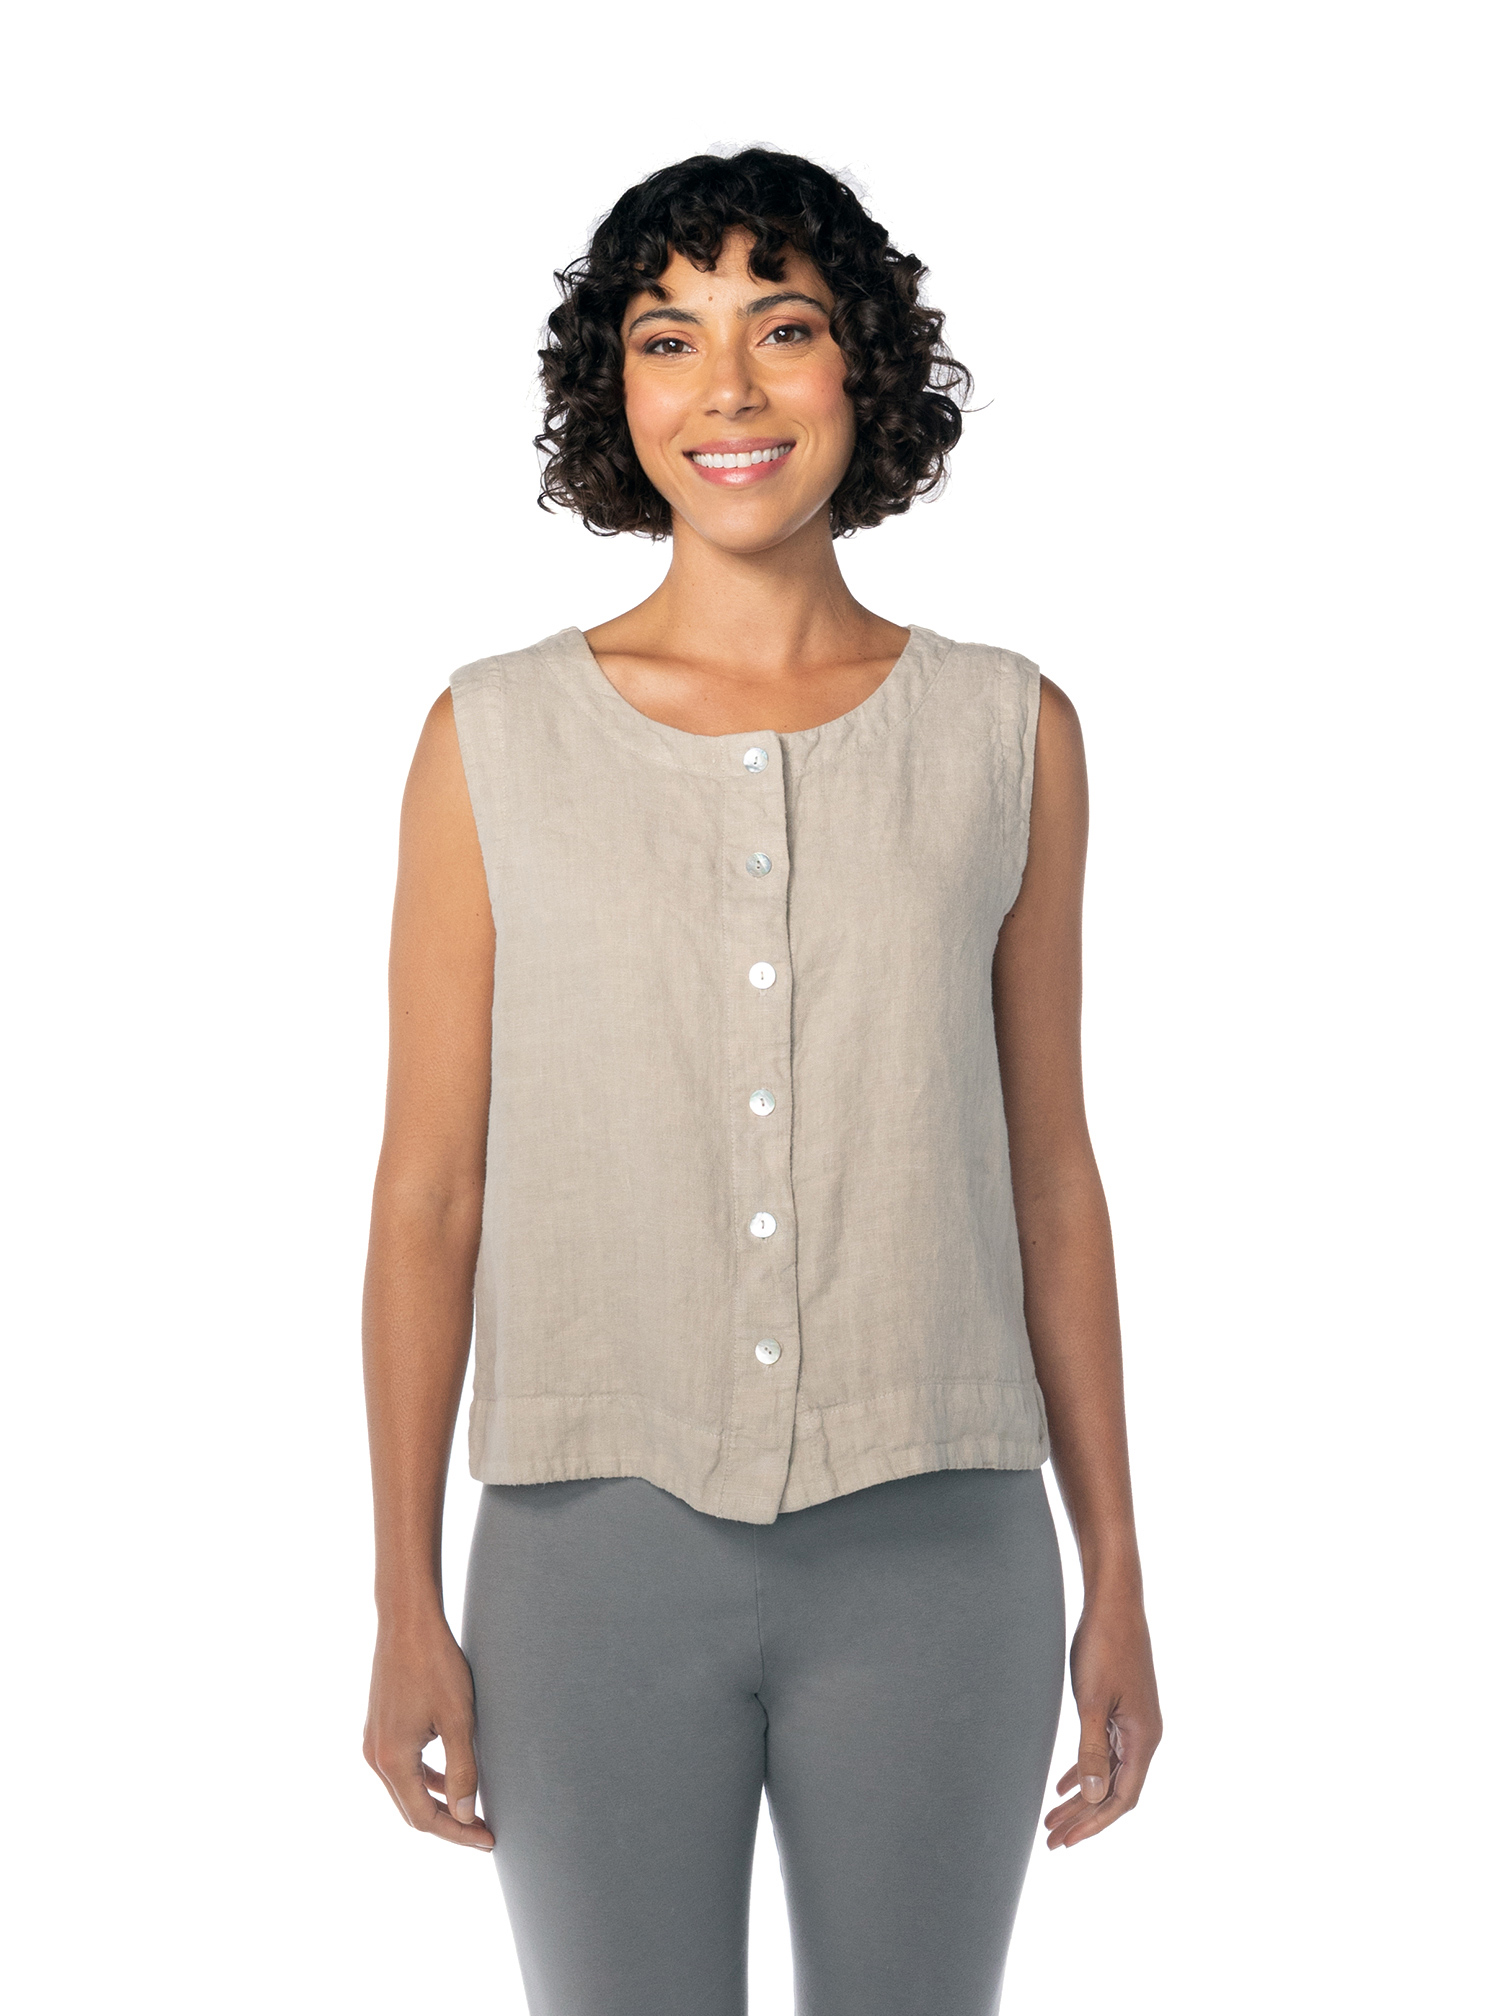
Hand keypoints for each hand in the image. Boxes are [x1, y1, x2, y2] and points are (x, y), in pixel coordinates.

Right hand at [363, 1611, 495, 1850]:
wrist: (407, 1621)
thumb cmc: (435, 1665)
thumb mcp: (459, 1719)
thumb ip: (463, 1771)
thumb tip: (466, 1816)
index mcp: (392, 1760)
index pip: (424, 1818)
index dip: (458, 1834)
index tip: (488, 1840)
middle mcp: (374, 1756)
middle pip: (411, 1810)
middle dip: (449, 1824)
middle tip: (484, 1832)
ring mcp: (373, 1741)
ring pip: (406, 1790)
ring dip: (437, 1803)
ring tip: (472, 1811)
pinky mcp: (379, 1727)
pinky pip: (402, 1769)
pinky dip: (426, 1780)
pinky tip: (450, 1779)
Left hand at [1044, 1590, 1160, 1848]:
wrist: (1114, 1603)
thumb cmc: (1104, 1647)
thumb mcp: (1091, 1701)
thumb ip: (1091, 1749)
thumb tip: (1092, 1797)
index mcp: (1143, 1738)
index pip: (1122, 1798)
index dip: (1094, 1824)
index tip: (1066, 1842)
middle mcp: (1144, 1736)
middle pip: (1114, 1791)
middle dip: (1084, 1818)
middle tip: (1051, 1840)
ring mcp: (1133, 1722)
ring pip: (1107, 1773)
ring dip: (1081, 1797)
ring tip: (1052, 1819)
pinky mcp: (1121, 1708)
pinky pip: (1104, 1752)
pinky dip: (1085, 1770)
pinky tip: (1064, 1785)